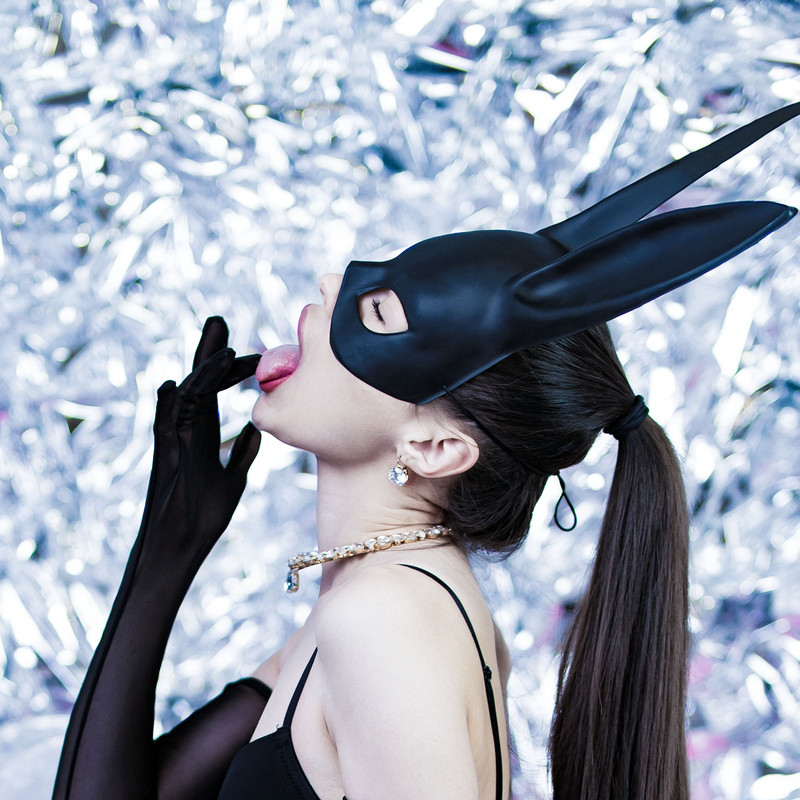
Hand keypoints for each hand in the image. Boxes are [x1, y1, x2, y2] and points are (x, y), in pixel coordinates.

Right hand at [135, 317, 260, 575]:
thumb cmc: (202, 517)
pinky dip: (169, 407)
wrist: (180, 550)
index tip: (252, 353)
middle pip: (198, 383)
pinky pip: (165, 429)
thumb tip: (258, 428)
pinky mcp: (165, 462)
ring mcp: (174, 444)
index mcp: (203, 435)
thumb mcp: (234, 479)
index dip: (230, 370)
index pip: (215, 391)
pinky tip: (175, 385)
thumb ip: (243, 453)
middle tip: (219, 320)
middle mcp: (186, 432)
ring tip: (218, 345)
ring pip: (185, 398)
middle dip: (208, 352)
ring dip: (200, 372)